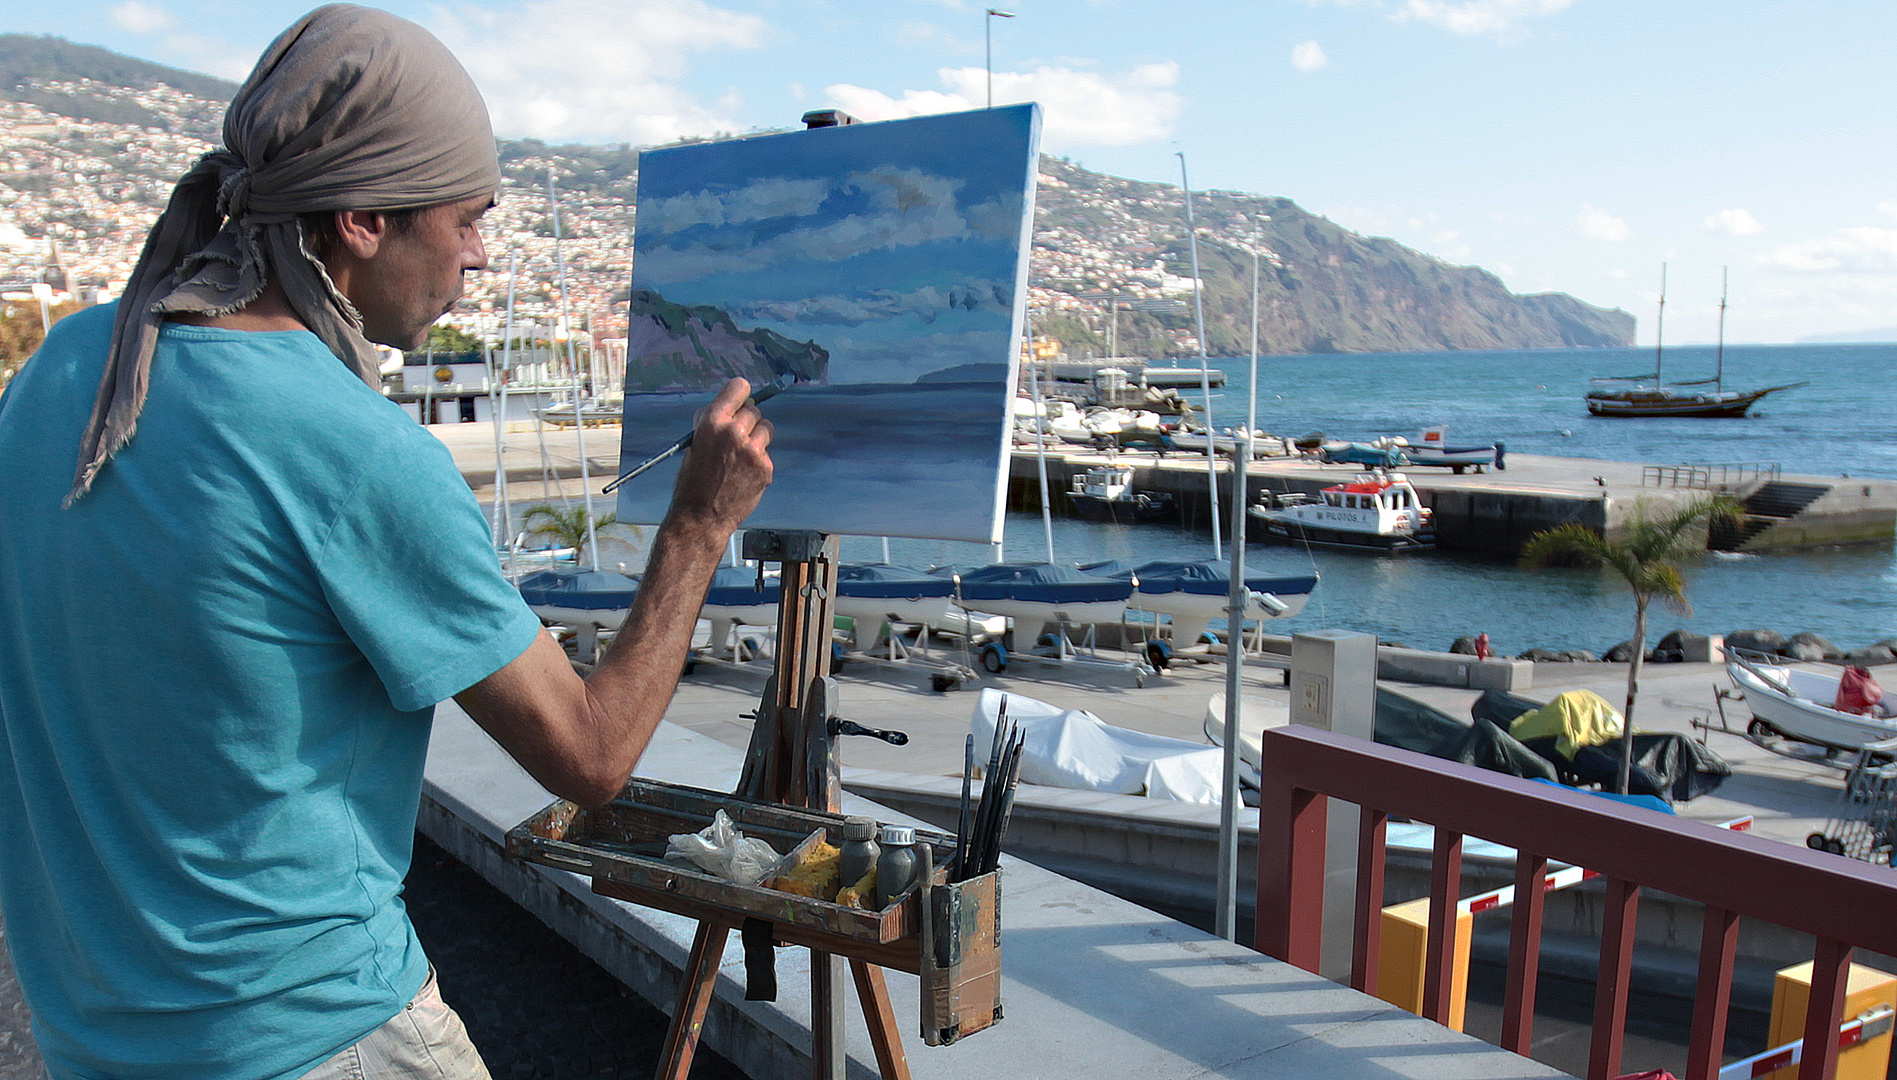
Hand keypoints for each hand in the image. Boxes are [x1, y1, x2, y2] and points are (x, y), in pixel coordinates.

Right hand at [668, 378, 773, 534]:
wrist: (701, 516)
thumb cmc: (692, 482)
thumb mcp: (693, 444)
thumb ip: (710, 422)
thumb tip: (726, 406)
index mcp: (712, 423)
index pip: (739, 388)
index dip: (740, 394)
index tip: (740, 399)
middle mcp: (734, 433)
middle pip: (754, 410)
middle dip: (746, 420)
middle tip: (737, 435)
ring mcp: (753, 451)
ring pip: (766, 428)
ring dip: (757, 436)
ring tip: (742, 453)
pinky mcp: (765, 467)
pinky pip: (767, 452)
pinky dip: (759, 458)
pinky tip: (745, 472)